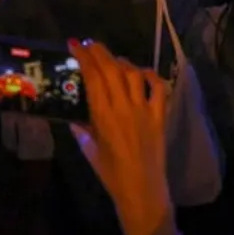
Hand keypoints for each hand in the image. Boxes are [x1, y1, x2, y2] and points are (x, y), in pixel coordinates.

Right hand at [68, 39, 173, 234]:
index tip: (74, 44)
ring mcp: (144, 110)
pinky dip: (151, 76)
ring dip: (121, 61)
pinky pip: (159, 88)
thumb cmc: (111, 174)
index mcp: (102, 115)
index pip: (92, 77)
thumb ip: (81, 129)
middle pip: (111, 69)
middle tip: (89, 44)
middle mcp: (123, 107)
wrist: (142, 190)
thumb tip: (73, 115)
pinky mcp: (160, 116)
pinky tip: (142, 73)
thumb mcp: (89, 150)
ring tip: (112, 60)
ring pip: (132, 73)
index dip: (83, 57)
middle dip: (99, 52)